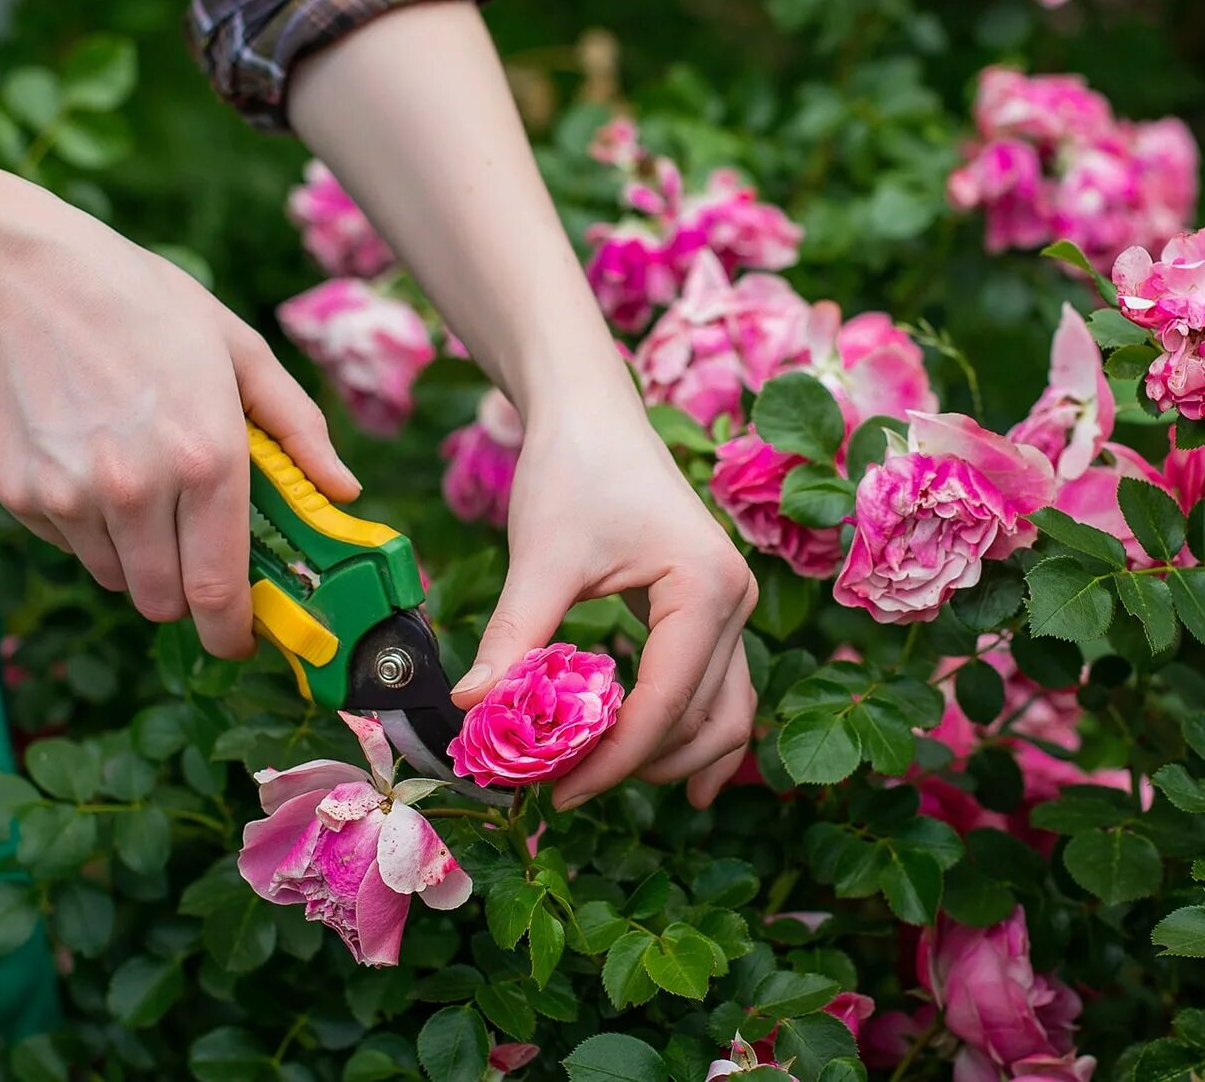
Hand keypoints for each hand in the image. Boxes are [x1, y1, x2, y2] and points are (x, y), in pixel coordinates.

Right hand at [0, 195, 357, 657]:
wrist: (25, 278)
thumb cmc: (147, 308)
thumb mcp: (243, 353)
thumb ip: (299, 431)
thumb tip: (344, 491)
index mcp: (207, 459)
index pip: (219, 589)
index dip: (232, 630)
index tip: (241, 638)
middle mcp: (138, 488)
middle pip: (166, 601)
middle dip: (188, 592)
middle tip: (195, 550)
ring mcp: (72, 495)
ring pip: (117, 578)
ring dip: (138, 556)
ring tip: (140, 482)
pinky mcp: (21, 493)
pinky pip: (70, 545)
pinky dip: (88, 526)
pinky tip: (91, 460)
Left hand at [449, 377, 757, 809]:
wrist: (591, 412)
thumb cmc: (571, 470)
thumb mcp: (540, 557)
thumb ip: (515, 637)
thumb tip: (470, 710)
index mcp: (703, 589)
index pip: (666, 704)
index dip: (612, 760)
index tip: (555, 793)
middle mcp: (734, 601)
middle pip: (705, 719)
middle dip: (639, 765)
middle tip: (566, 792)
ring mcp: (731, 605)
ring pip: (725, 712)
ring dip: (674, 758)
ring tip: (607, 786)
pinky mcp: (712, 607)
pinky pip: (717, 687)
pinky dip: (692, 730)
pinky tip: (663, 769)